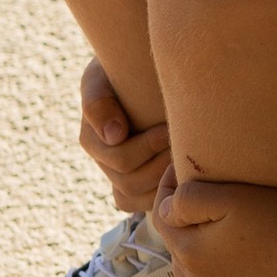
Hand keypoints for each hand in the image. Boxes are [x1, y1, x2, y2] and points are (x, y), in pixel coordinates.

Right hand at [79, 58, 171, 209]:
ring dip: (163, 183)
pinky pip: (144, 204)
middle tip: (185, 146)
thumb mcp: (101, 78)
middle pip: (129, 182)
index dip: (148, 147)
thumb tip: (114, 136)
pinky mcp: (137, 186)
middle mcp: (102, 163)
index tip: (169, 128)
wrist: (137, 74)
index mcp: (91, 139)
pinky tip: (182, 176)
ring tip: (184, 160)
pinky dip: (162, 195)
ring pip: (137, 198)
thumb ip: (98, 102)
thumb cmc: (120, 71)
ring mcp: (119, 177)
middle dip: (160, 164)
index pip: (119, 158)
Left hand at [149, 169, 276, 276]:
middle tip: (204, 200)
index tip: (180, 168)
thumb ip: (188, 199)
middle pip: (179, 247)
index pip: (161, 217)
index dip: (166, 188)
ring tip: (220, 233)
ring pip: (197, 274)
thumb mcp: (231, 198)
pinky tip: (241, 262)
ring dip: (201, 253)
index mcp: (189, 254)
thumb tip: (166, 208)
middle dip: (184, 223)